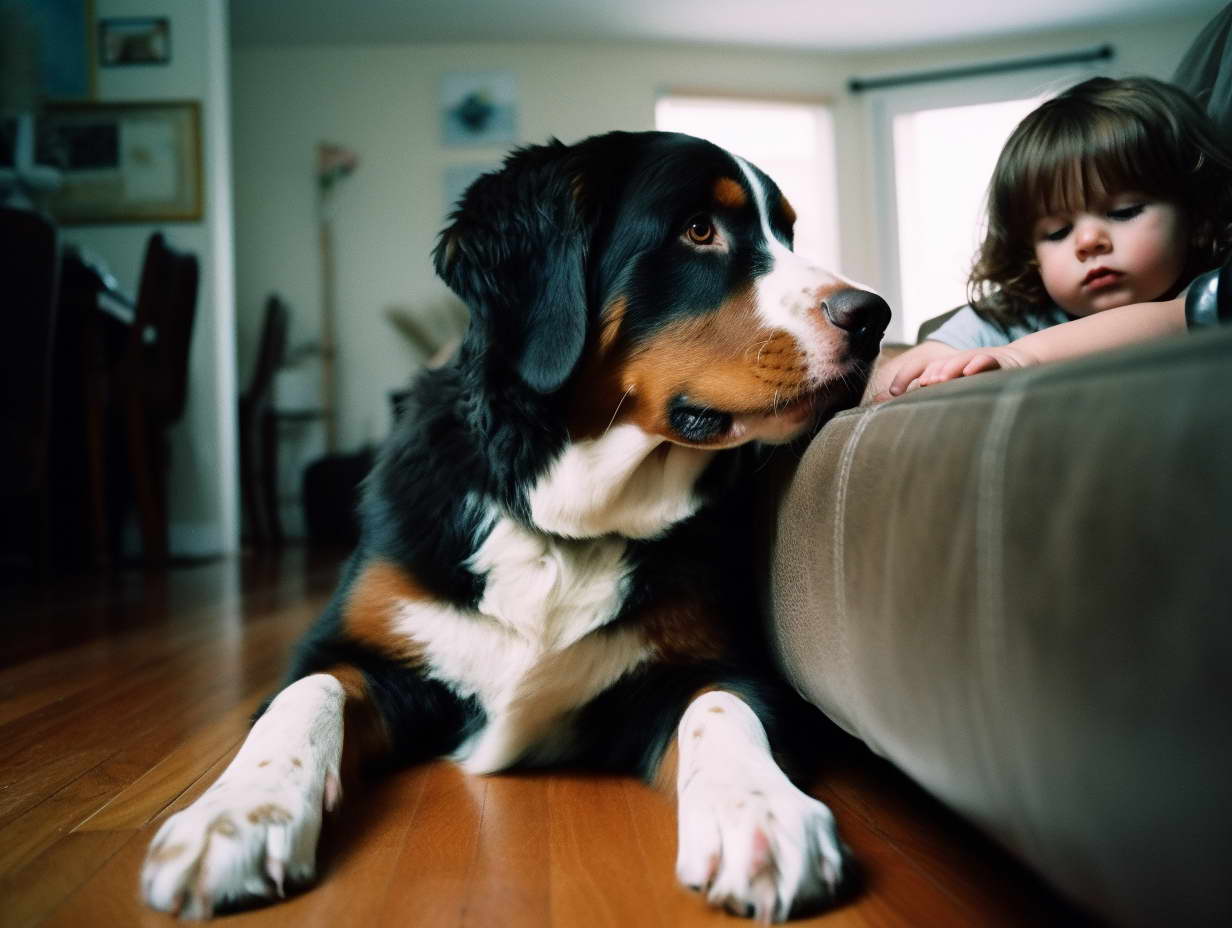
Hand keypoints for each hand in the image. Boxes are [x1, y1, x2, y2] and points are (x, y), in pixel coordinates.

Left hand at [888, 345, 1034, 395]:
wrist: (1018, 361)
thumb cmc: (980, 380)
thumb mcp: (954, 389)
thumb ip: (928, 397)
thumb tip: (893, 410)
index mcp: (943, 368)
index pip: (918, 368)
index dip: (904, 377)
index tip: (893, 393)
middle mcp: (956, 362)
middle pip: (937, 363)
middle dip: (927, 373)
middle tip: (921, 384)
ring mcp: (975, 359)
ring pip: (958, 360)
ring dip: (947, 368)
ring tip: (936, 379)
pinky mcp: (998, 360)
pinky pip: (986, 360)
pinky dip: (978, 364)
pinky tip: (969, 372)